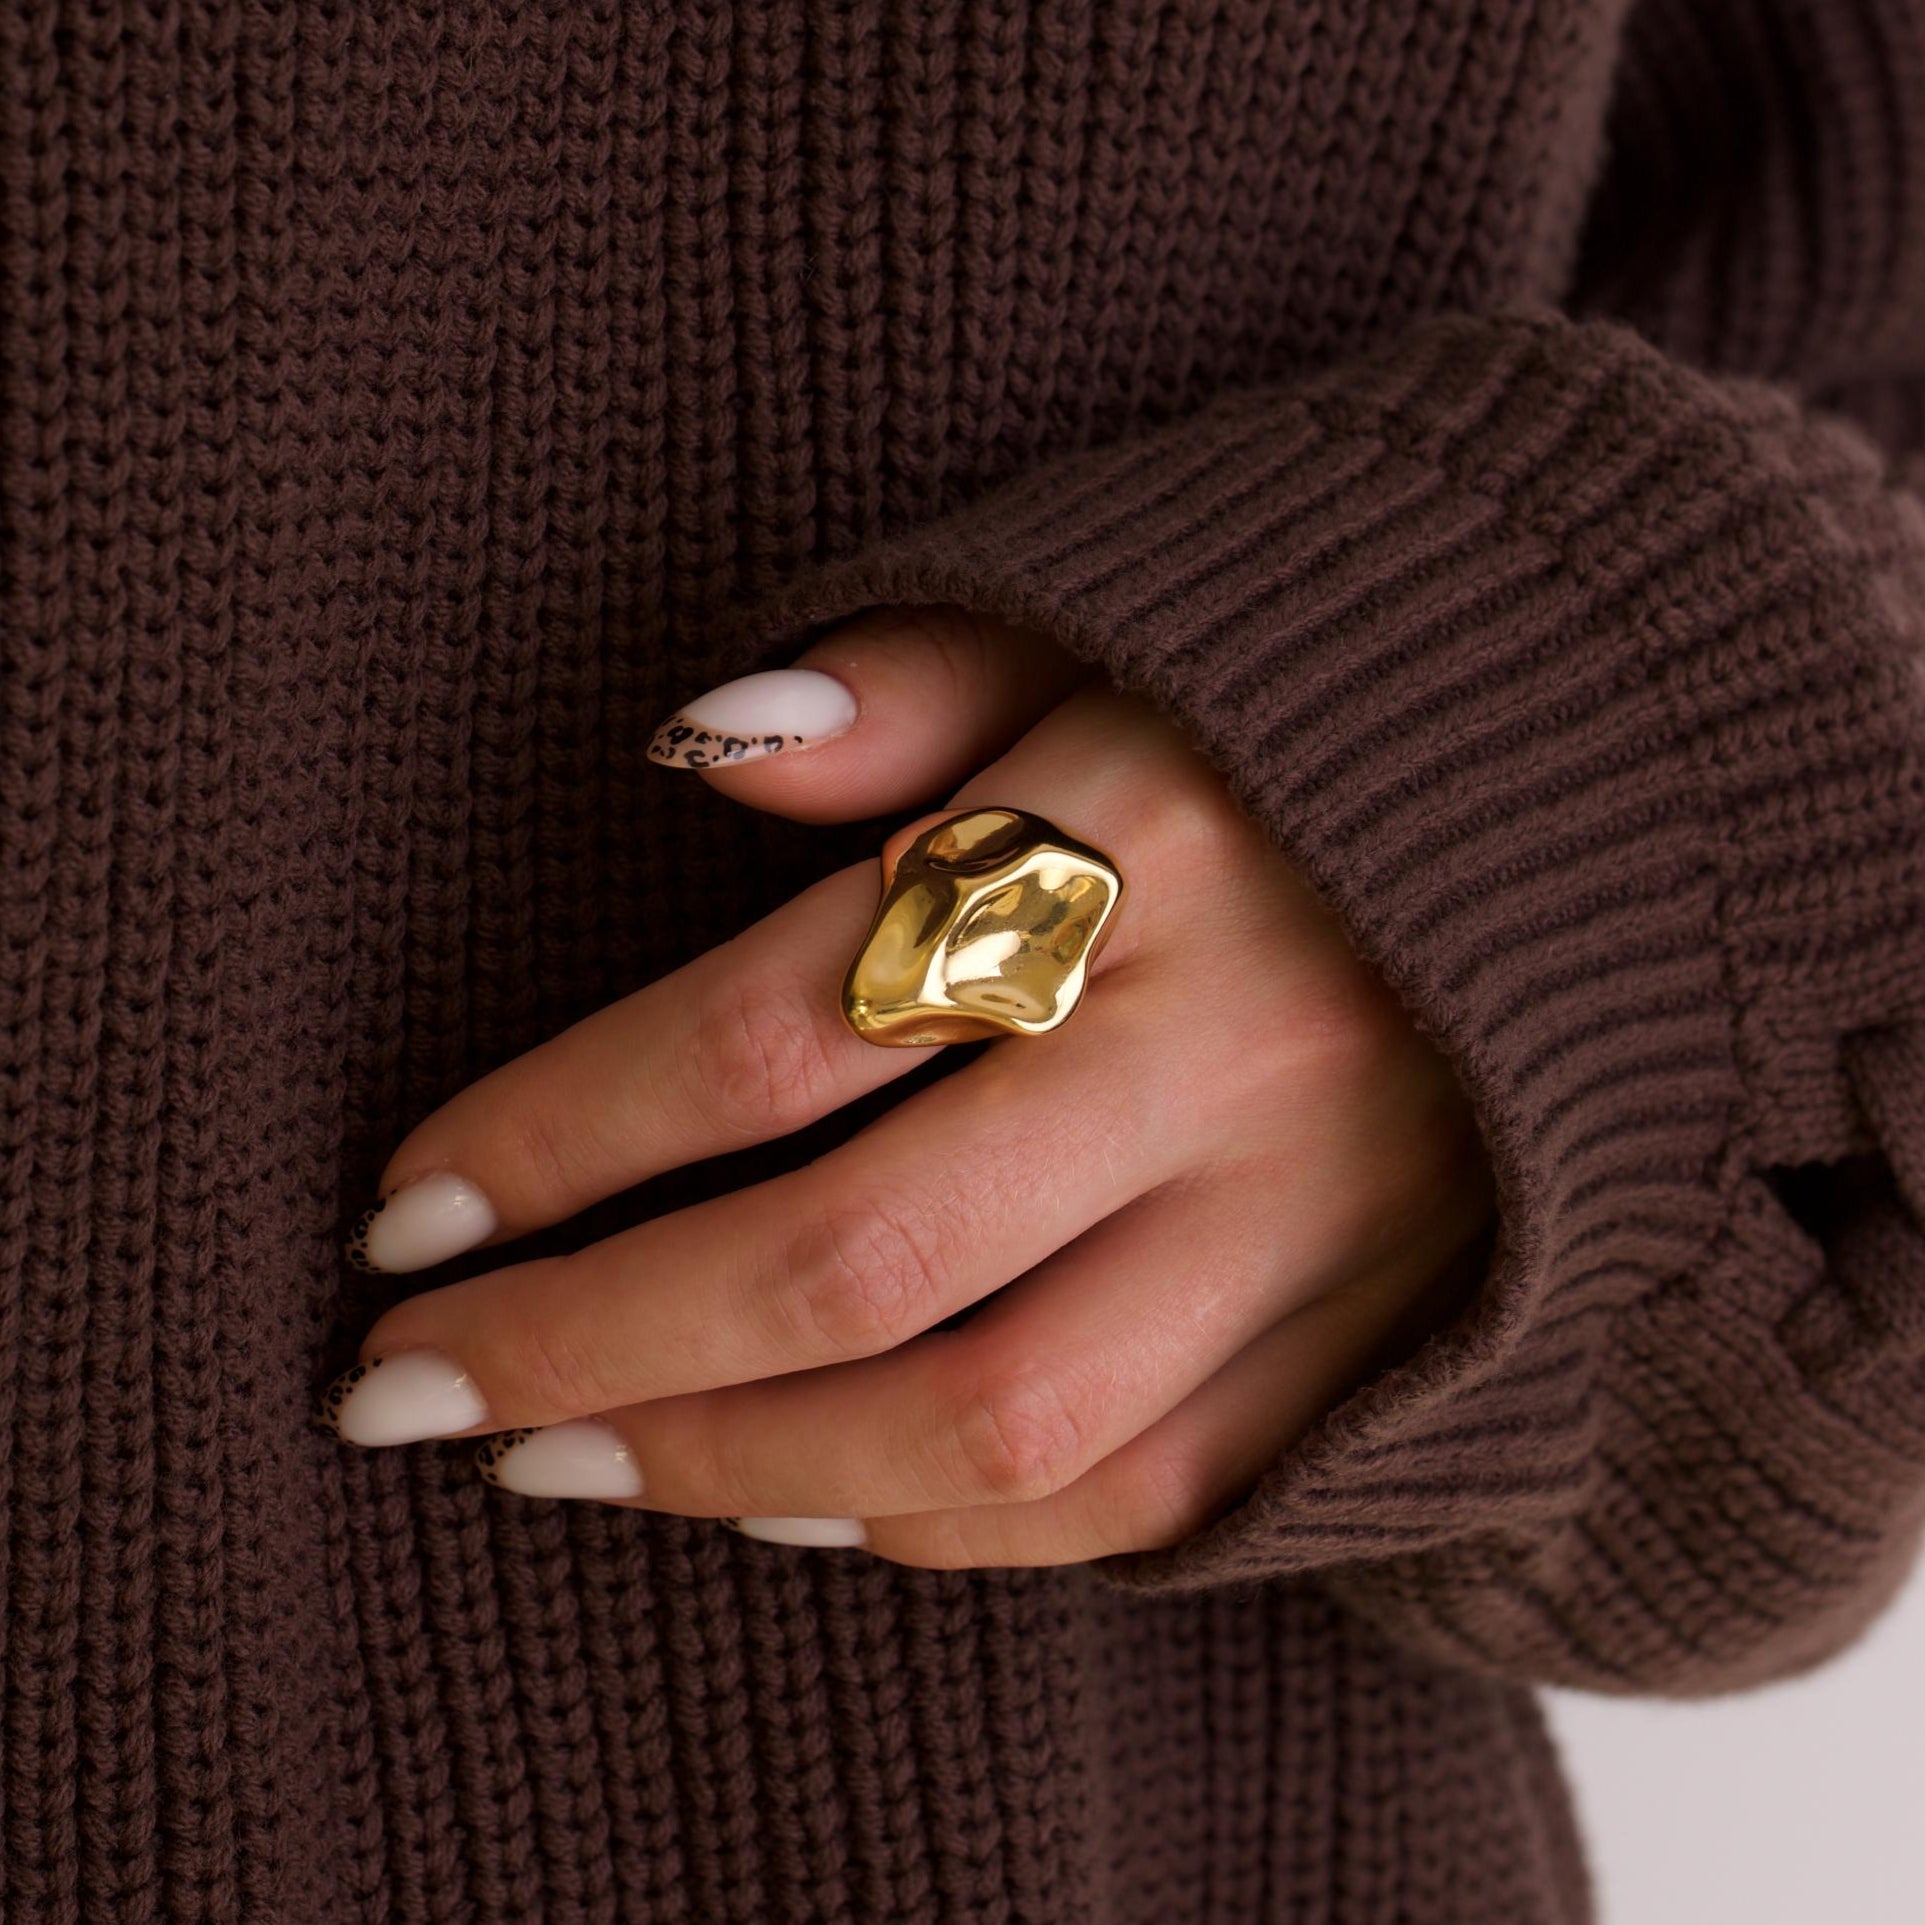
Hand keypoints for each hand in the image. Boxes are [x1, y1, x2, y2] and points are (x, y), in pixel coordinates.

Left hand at [318, 606, 1496, 1566]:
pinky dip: (933, 1527)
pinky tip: (785, 1504)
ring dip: (731, 1472)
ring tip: (552, 1470)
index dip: (554, 1139)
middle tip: (406, 1392)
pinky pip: (1136, 1492)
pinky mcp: (1374, 1330)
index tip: (406, 1214)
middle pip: (855, 1259)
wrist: (1622, 813)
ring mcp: (1318, 1218)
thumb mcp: (1120, 632)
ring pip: (988, 1420)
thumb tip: (688, 751)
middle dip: (592, 1348)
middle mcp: (1227, 1052)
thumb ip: (910, 686)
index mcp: (1142, 845)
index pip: (776, 1028)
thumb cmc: (1314, 708)